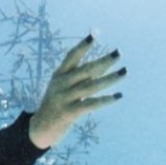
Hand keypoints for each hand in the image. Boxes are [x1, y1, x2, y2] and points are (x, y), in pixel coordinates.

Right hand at [28, 35, 125, 149]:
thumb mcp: (65, 87)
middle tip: (118, 53)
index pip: (71, 57)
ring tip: (124, 72)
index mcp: (59, 75)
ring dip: (110, 79)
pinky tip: (118, 96)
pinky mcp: (69, 113)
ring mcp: (64, 98)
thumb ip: (84, 77)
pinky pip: (91, 104)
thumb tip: (106, 63)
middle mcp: (61, 84)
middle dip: (103, 61)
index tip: (94, 35)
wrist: (40, 128)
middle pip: (85, 70)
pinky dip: (105, 100)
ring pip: (91, 86)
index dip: (82, 46)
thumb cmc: (58, 104)